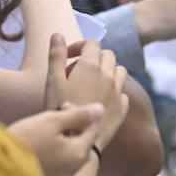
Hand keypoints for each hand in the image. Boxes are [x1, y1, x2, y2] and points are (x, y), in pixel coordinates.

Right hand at [10, 103, 103, 175]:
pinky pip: (56, 166)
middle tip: (52, 117)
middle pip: (81, 143)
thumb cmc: (26, 141)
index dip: (79, 114)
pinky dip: (52, 155)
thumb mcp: (52, 121)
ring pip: (68, 155)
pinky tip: (36, 148)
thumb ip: (78, 115)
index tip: (62, 107)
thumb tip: (100, 110)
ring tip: (42, 132)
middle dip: (71, 128)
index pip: (92, 129)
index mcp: (79, 154)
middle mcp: (73, 171)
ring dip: (61, 141)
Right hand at [45, 34, 128, 148]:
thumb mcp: (52, 81)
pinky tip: (101, 99)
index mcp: (91, 66)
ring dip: (108, 71)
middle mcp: (108, 76)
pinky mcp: (122, 109)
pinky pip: (123, 92)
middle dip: (95, 57)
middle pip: (108, 55)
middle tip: (78, 70)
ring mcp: (118, 93)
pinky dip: (114, 91)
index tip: (68, 57)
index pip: (92, 43)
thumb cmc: (59, 109)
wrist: (75, 141)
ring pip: (120, 71)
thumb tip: (57, 34)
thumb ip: (56, 56)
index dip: (79, 46)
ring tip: (92, 83)